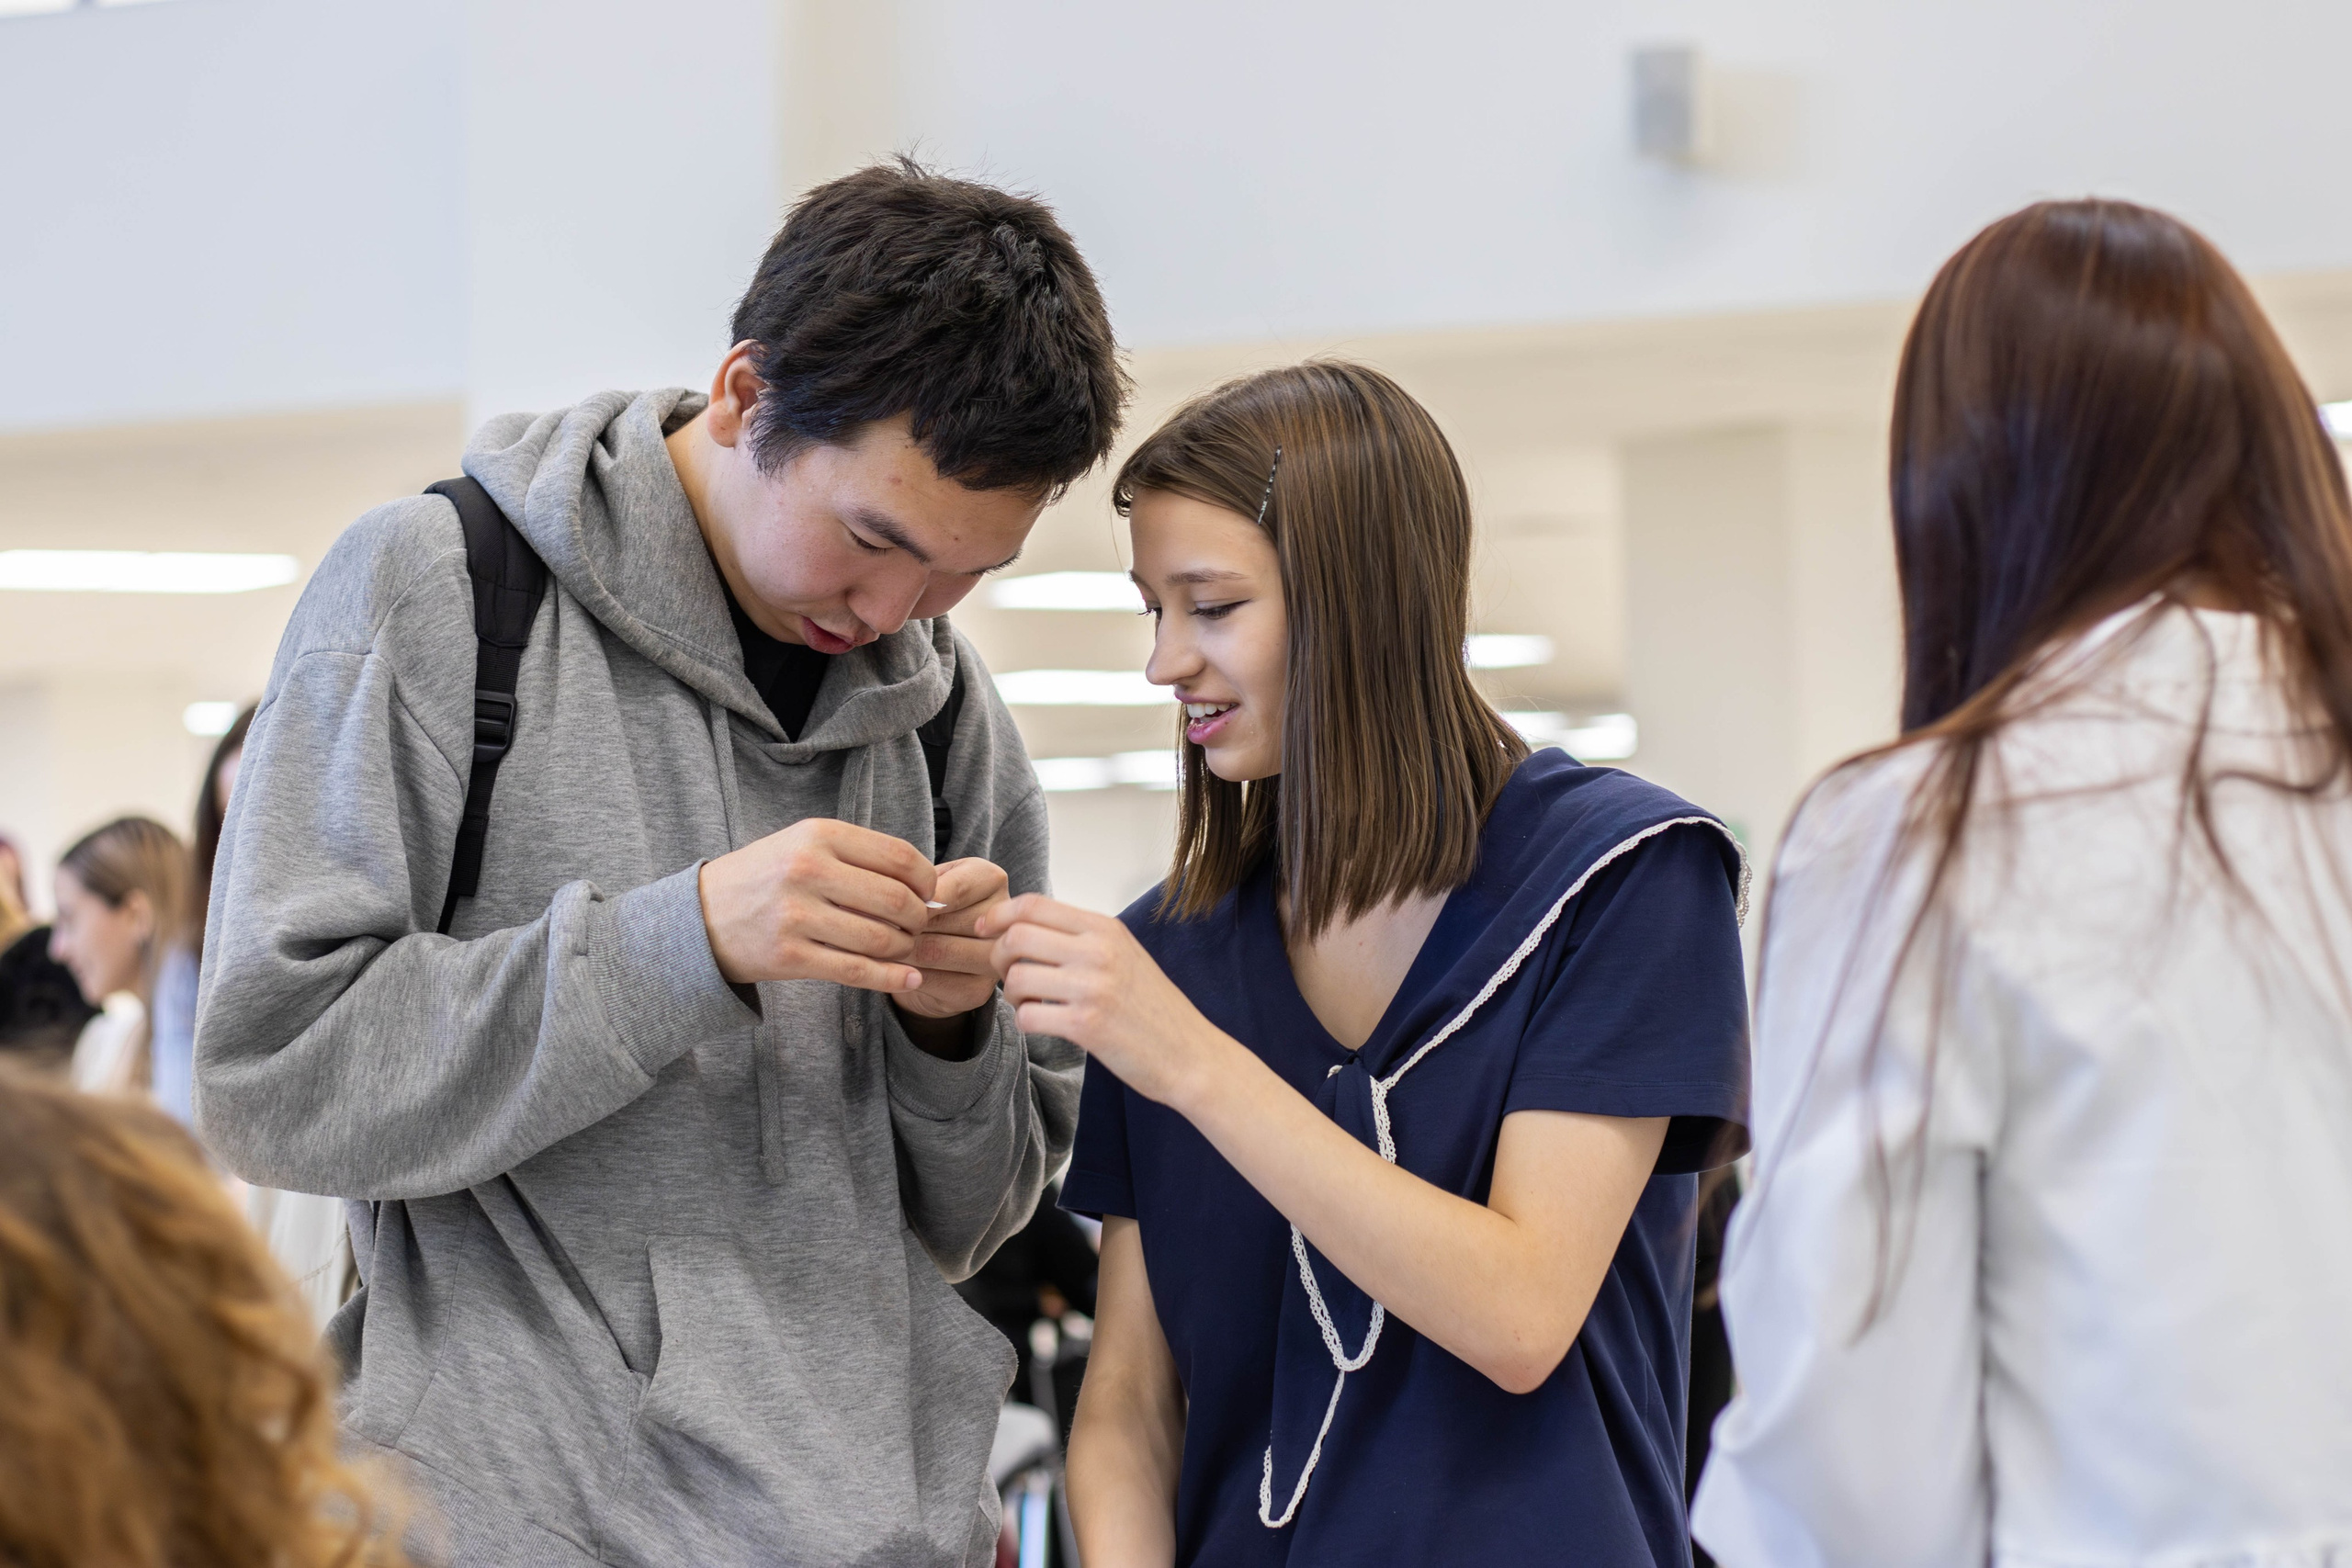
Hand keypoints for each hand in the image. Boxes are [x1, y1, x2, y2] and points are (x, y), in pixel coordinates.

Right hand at [698, 818, 932, 991]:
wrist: (701, 916)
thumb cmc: (767, 878)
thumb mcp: (805, 844)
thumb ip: (859, 857)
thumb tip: (926, 883)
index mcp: (818, 835)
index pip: (899, 857)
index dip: (927, 880)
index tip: (930, 894)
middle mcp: (807, 870)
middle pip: (896, 900)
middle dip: (920, 919)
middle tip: (919, 926)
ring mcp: (796, 915)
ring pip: (880, 939)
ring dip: (905, 949)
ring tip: (905, 949)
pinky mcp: (789, 956)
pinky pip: (856, 970)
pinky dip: (890, 978)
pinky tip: (908, 979)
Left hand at [896, 858, 1012, 1021]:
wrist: (935, 958)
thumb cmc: (929, 909)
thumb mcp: (924, 885)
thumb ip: (916, 885)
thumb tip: (898, 905)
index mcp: (992, 879)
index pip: (954, 888)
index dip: (916, 898)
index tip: (889, 902)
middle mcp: (1002, 921)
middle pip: (946, 921)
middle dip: (905, 925)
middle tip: (875, 925)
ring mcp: (994, 959)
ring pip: (937, 951)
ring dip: (901, 949)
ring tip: (880, 943)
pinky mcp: (978, 991)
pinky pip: (934, 980)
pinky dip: (905, 973)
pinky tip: (892, 965)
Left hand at [977, 895, 1234, 1108]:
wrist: (1190, 1054)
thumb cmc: (1154, 1008)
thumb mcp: (1125, 955)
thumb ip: (1083, 938)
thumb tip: (1026, 928)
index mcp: (1105, 929)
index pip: (1034, 905)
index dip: (999, 915)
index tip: (985, 929)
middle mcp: (1098, 951)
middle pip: (1016, 937)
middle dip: (999, 957)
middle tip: (1011, 976)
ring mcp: (1092, 987)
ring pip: (1017, 977)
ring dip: (1014, 994)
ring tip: (1033, 1004)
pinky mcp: (1086, 1025)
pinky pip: (1028, 1015)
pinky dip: (1026, 1022)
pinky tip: (1043, 1025)